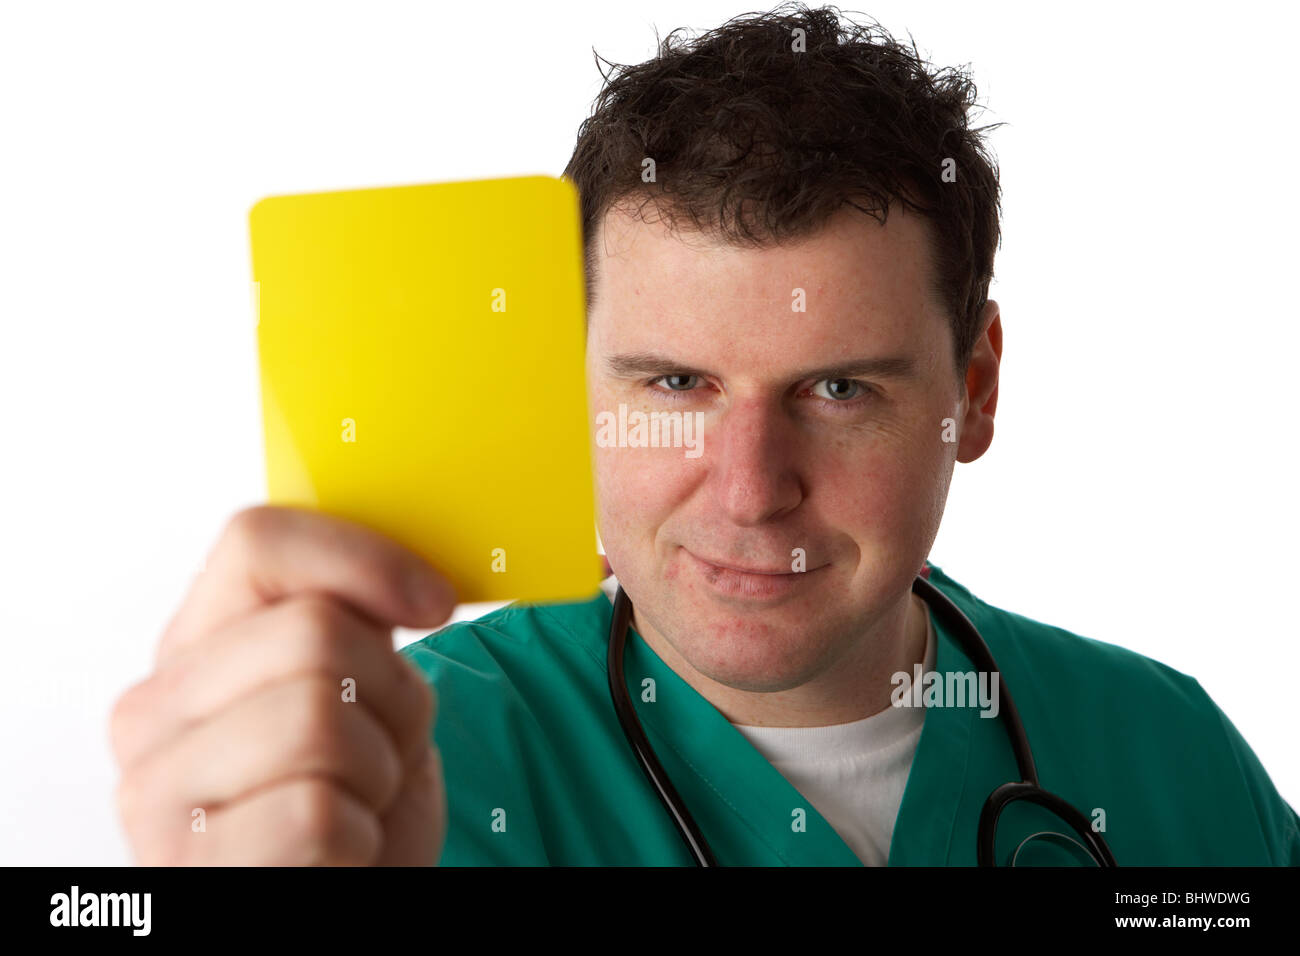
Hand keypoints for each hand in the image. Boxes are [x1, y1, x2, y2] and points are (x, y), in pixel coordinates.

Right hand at [110, 505, 456, 864]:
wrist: (350, 890)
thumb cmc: (358, 798)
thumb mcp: (361, 690)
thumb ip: (353, 619)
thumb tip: (418, 577)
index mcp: (188, 652)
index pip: (256, 542)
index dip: (364, 559)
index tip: (435, 604)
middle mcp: (150, 717)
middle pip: (314, 631)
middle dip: (392, 691)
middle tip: (385, 748)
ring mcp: (157, 799)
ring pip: (319, 718)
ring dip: (381, 766)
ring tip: (362, 801)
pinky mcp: (198, 871)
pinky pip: (318, 813)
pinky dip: (363, 836)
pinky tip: (344, 852)